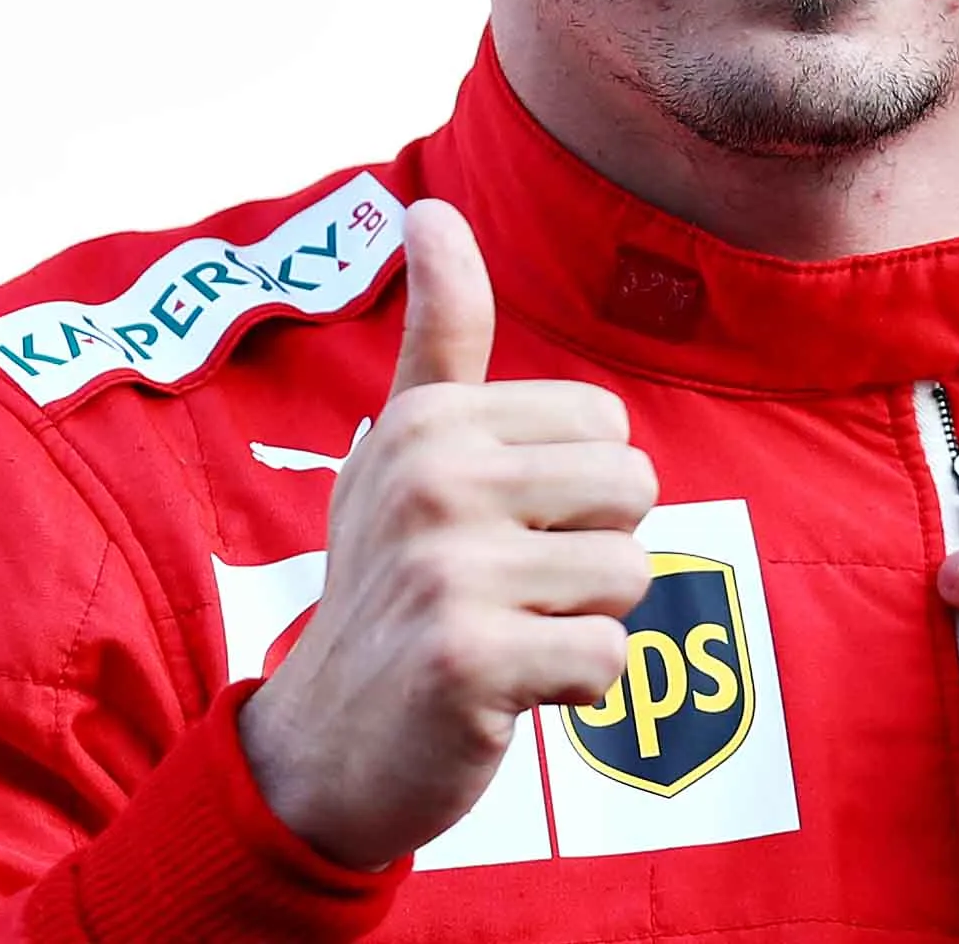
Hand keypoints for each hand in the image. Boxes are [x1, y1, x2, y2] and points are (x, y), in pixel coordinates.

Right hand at [239, 199, 656, 867]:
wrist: (324, 749)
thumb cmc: (389, 587)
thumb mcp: (404, 449)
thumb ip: (440, 335)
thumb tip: (430, 209)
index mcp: (431, 420)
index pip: (608, 426)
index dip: (574, 494)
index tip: (496, 532)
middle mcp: (430, 478)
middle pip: (634, 491)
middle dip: (591, 553)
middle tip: (506, 592)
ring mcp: (445, 569)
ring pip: (631, 574)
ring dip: (583, 623)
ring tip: (507, 635)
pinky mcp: (468, 659)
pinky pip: (608, 657)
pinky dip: (574, 689)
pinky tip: (505, 692)